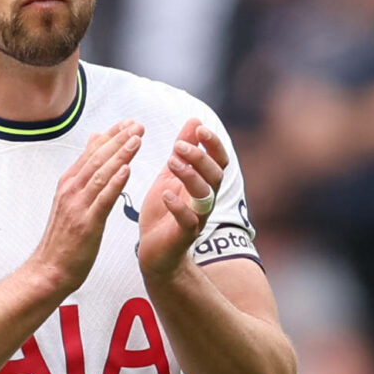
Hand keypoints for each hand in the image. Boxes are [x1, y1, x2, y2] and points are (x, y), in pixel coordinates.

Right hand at [25, 121, 142, 297]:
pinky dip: (114, 183)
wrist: (49, 269)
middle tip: (137, 124)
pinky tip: (126, 170)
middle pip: (97, 158)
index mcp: (69, 183)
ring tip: (136, 139)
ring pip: (100, 174)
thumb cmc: (64, 238)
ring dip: (119, 155)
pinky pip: (102, 200)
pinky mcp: (86, 224)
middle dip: (118, 139)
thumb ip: (84, 173)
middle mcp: (71, 190)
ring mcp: (78, 206)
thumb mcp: (71, 200)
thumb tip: (94, 142)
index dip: (112, 135)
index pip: (92, 152)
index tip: (129, 122)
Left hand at [138, 121, 227, 279]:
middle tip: (179, 146)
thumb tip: (195, 120)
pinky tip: (166, 194)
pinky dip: (178, 206)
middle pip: (216, 176)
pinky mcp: (183, 236)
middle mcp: (205, 201)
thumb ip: (183, 151)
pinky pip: (187, 221)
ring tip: (171, 162)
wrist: (154, 253)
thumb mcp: (171, 175)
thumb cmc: (163, 212)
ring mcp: (196, 219)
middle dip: (200, 157)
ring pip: (204, 195)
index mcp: (204, 185)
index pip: (219, 161)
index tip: (199, 129)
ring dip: (189, 175)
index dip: (213, 144)